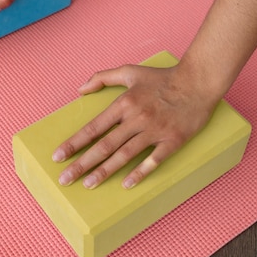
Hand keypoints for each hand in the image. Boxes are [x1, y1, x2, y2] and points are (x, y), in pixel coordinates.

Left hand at [52, 64, 218, 188]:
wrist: (198, 82)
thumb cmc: (162, 77)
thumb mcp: (130, 71)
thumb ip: (102, 78)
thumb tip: (79, 89)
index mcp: (124, 103)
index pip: (93, 128)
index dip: (75, 143)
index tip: (58, 156)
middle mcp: (136, 119)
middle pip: (105, 145)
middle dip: (82, 163)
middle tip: (65, 178)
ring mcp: (154, 131)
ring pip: (125, 155)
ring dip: (105, 171)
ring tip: (88, 184)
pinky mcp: (172, 140)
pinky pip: (153, 160)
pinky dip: (140, 173)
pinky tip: (126, 185)